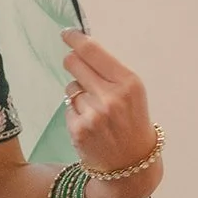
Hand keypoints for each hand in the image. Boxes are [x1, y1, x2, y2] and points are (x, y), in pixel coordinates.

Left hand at [60, 29, 160, 197]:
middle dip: (72, 62)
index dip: (76, 39)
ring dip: (78, 95)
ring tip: (96, 111)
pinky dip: (75, 114)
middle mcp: (111, 96)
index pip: (93, 51)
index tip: (66, 33)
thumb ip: (109, 72)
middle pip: (74, 63)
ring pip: (70, 88)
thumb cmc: (132, 123)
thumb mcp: (131, 93)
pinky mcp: (79, 129)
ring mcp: (94, 114)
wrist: (132, 164)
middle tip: (75, 67)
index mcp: (129, 83)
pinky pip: (68, 108)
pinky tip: (90, 125)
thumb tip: (79, 49)